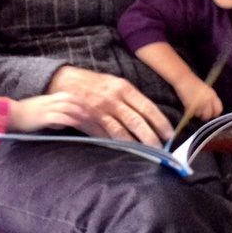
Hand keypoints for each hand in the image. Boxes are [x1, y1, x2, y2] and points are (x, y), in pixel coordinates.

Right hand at [8, 93, 85, 132]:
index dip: (80, 99)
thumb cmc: (24, 114)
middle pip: (70, 99)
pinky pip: (59, 117)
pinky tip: (75, 123)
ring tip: (87, 117)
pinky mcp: (43, 117)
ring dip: (78, 111)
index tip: (89, 105)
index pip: (68, 95)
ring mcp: (46, 108)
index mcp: (48, 98)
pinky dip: (69, 119)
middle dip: (83, 105)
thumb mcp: (39, 110)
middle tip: (93, 111)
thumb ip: (51, 114)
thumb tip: (61, 123)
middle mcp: (49, 101)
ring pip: (66, 107)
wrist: (10, 114)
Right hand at [46, 66, 172, 146]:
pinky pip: (104, 136)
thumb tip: (147, 117)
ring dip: (135, 144)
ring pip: (121, 131)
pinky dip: (115, 144)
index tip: (169, 134)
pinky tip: (124, 150)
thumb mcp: (113, 83)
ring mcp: (99, 110)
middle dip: (150, 137)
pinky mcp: (87, 120)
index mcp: (122, 87)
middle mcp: (112, 98)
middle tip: (161, 149)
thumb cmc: (91, 82)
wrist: (62, 80)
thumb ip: (128, 98)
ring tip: (146, 153)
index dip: (160, 122)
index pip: (146, 106)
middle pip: (136, 121)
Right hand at [175, 78, 222, 121]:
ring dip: (196, 114)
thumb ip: (210, 99)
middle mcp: (207, 101)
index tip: (210, 113)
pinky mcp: (190, 106)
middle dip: (204, 116)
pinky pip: (191, 114)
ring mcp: (199, 104)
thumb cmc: (193, 82)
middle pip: (209, 115)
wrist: (183, 78)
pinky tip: (187, 108)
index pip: (218, 109)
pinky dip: (189, 112)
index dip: (214, 113)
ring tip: (192, 109)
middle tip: (200, 113)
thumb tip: (210, 109)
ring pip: (199, 115)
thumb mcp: (206, 89)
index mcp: (213, 95)